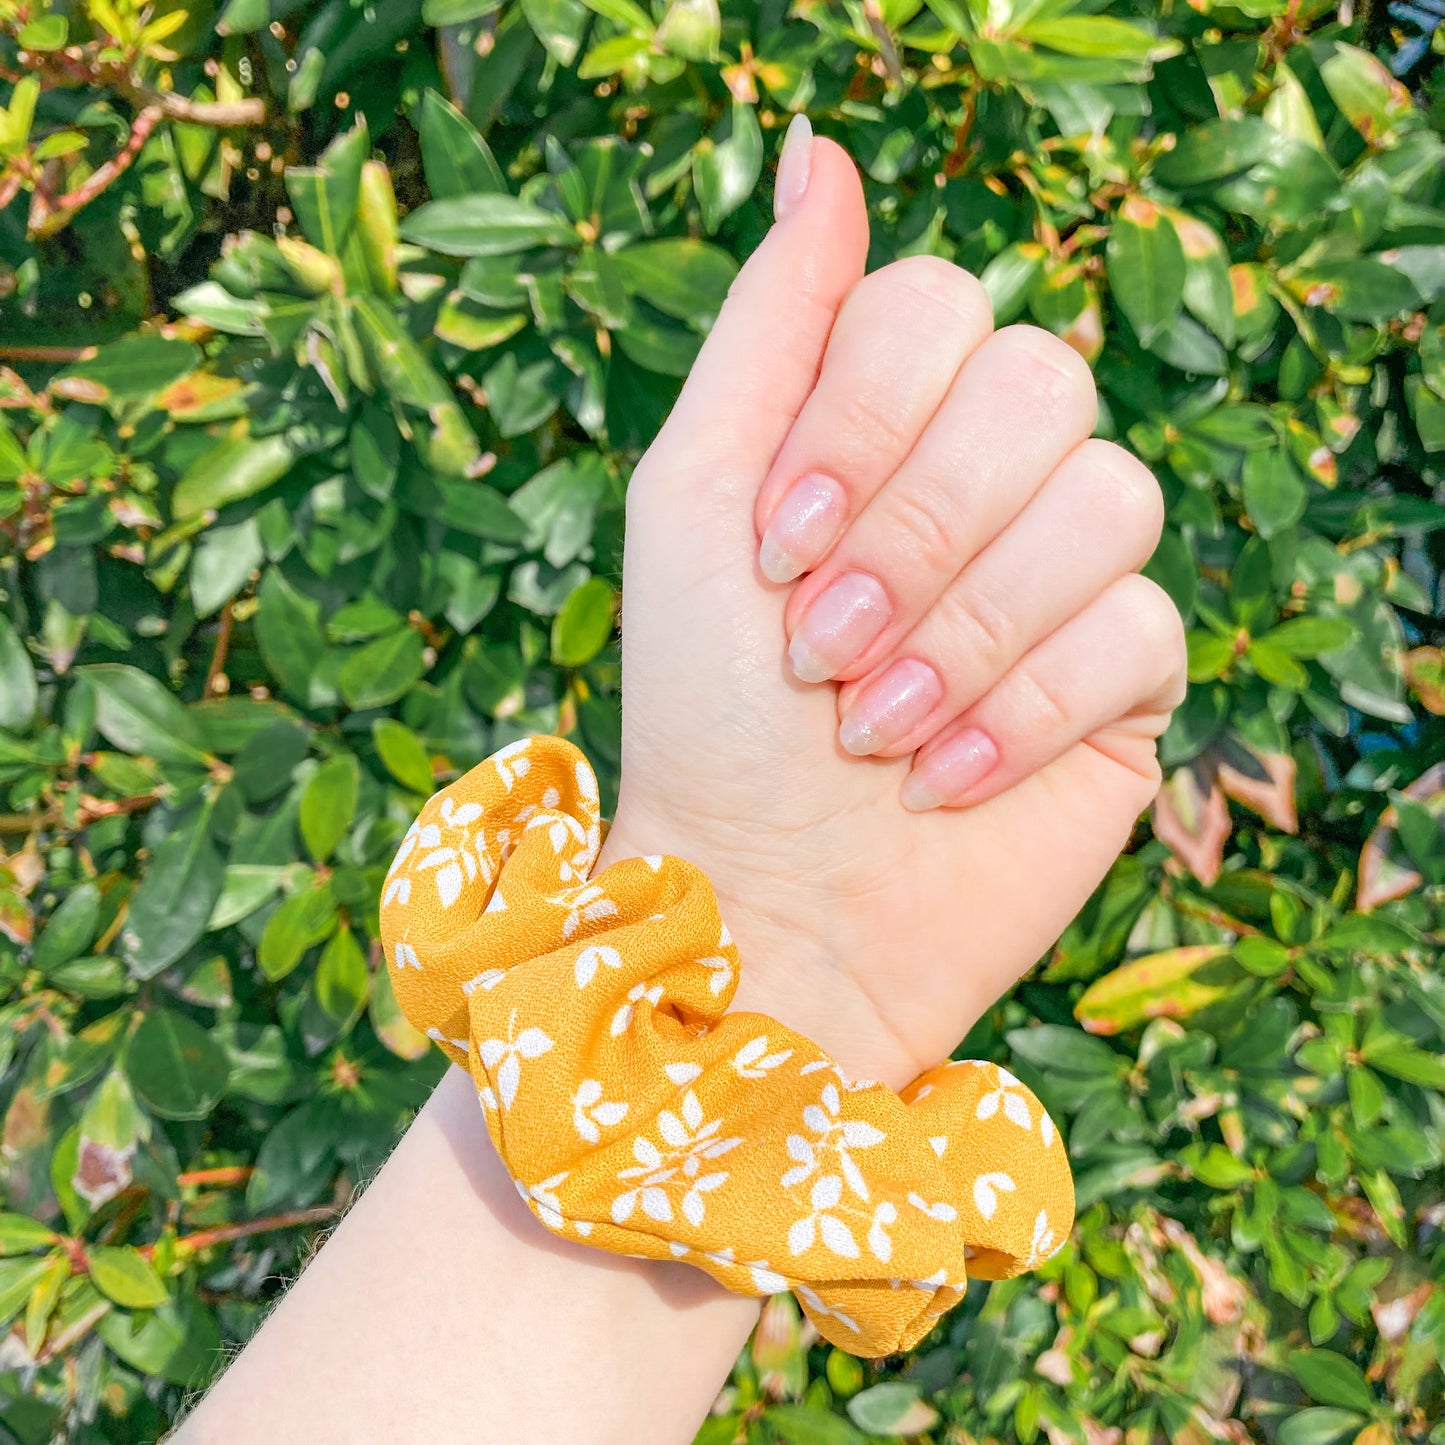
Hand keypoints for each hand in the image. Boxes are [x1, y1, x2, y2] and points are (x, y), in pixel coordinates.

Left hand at [595, 122, 1185, 1091]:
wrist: (762, 897)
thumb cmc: (706, 705)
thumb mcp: (694, 497)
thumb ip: (768, 325)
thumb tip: (821, 146)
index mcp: (886, 418)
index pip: (939, 306)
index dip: (864, 423)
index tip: (775, 548)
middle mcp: (988, 476)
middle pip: (1041, 385)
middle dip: (914, 532)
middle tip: (822, 647)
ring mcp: (1069, 574)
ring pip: (1110, 497)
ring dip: (966, 628)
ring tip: (870, 728)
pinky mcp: (1130, 679)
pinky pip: (1139, 628)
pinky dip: (1020, 711)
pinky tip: (940, 777)